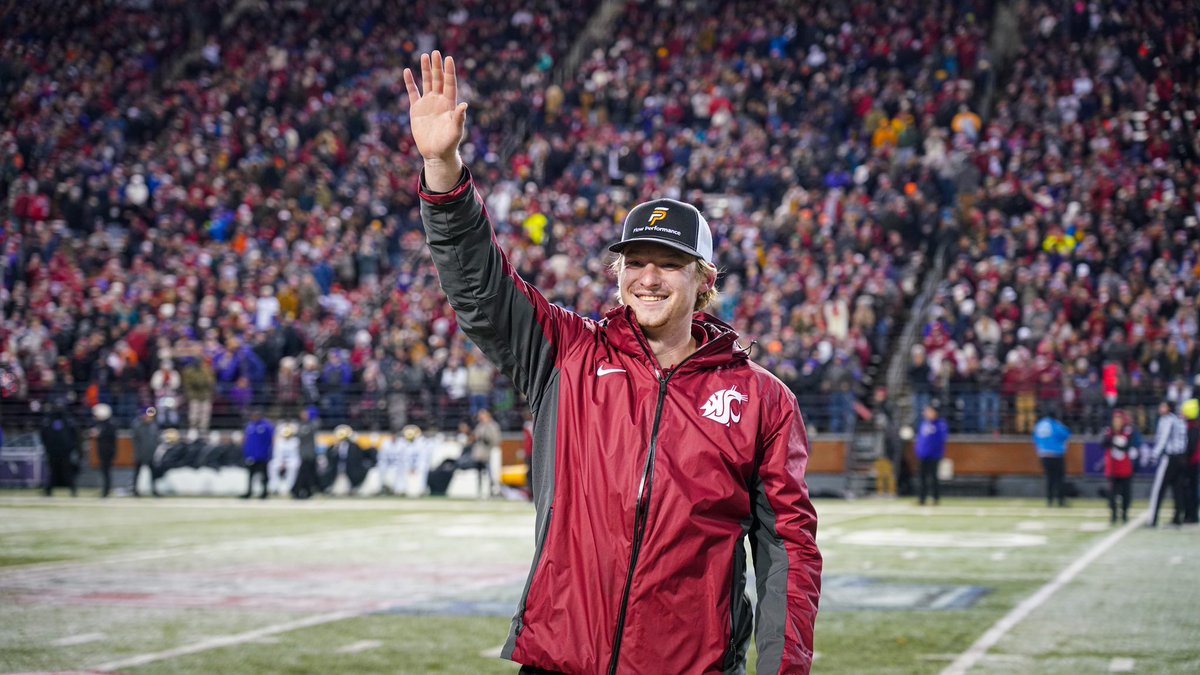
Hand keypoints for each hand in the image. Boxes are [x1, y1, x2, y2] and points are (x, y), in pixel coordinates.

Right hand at [404, 51, 466, 189]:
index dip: (449, 71)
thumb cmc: (449, 143)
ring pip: (426, 82)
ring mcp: (427, 103)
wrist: (436, 153)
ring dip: (425, 70)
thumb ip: (459, 118)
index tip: (449, 58)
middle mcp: (439, 100)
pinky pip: (413, 93)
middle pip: (438, 79)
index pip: (450, 83)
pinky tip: (407, 71)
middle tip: (435, 52)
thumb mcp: (455, 131)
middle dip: (437, 66)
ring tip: (425, 55)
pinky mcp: (417, 109)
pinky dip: (410, 83)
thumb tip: (464, 104)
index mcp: (449, 104)